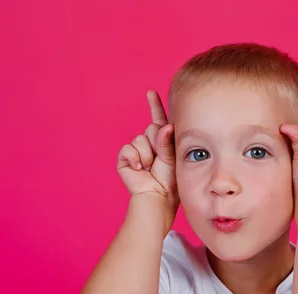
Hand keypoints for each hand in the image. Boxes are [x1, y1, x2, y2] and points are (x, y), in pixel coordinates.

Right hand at [117, 91, 178, 209]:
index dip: (155, 105)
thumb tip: (164, 125)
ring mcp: (136, 151)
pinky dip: (134, 159)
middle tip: (159, 160)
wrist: (158, 196)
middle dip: (157, 143)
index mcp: (162, 141)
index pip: (158, 119)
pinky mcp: (125, 159)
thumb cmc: (169, 180)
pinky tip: (138, 169)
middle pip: (150, 129)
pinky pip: (128, 149)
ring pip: (139, 139)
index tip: (151, 92)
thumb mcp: (172, 157)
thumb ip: (166, 141)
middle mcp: (148, 144)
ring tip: (150, 168)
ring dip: (147, 155)